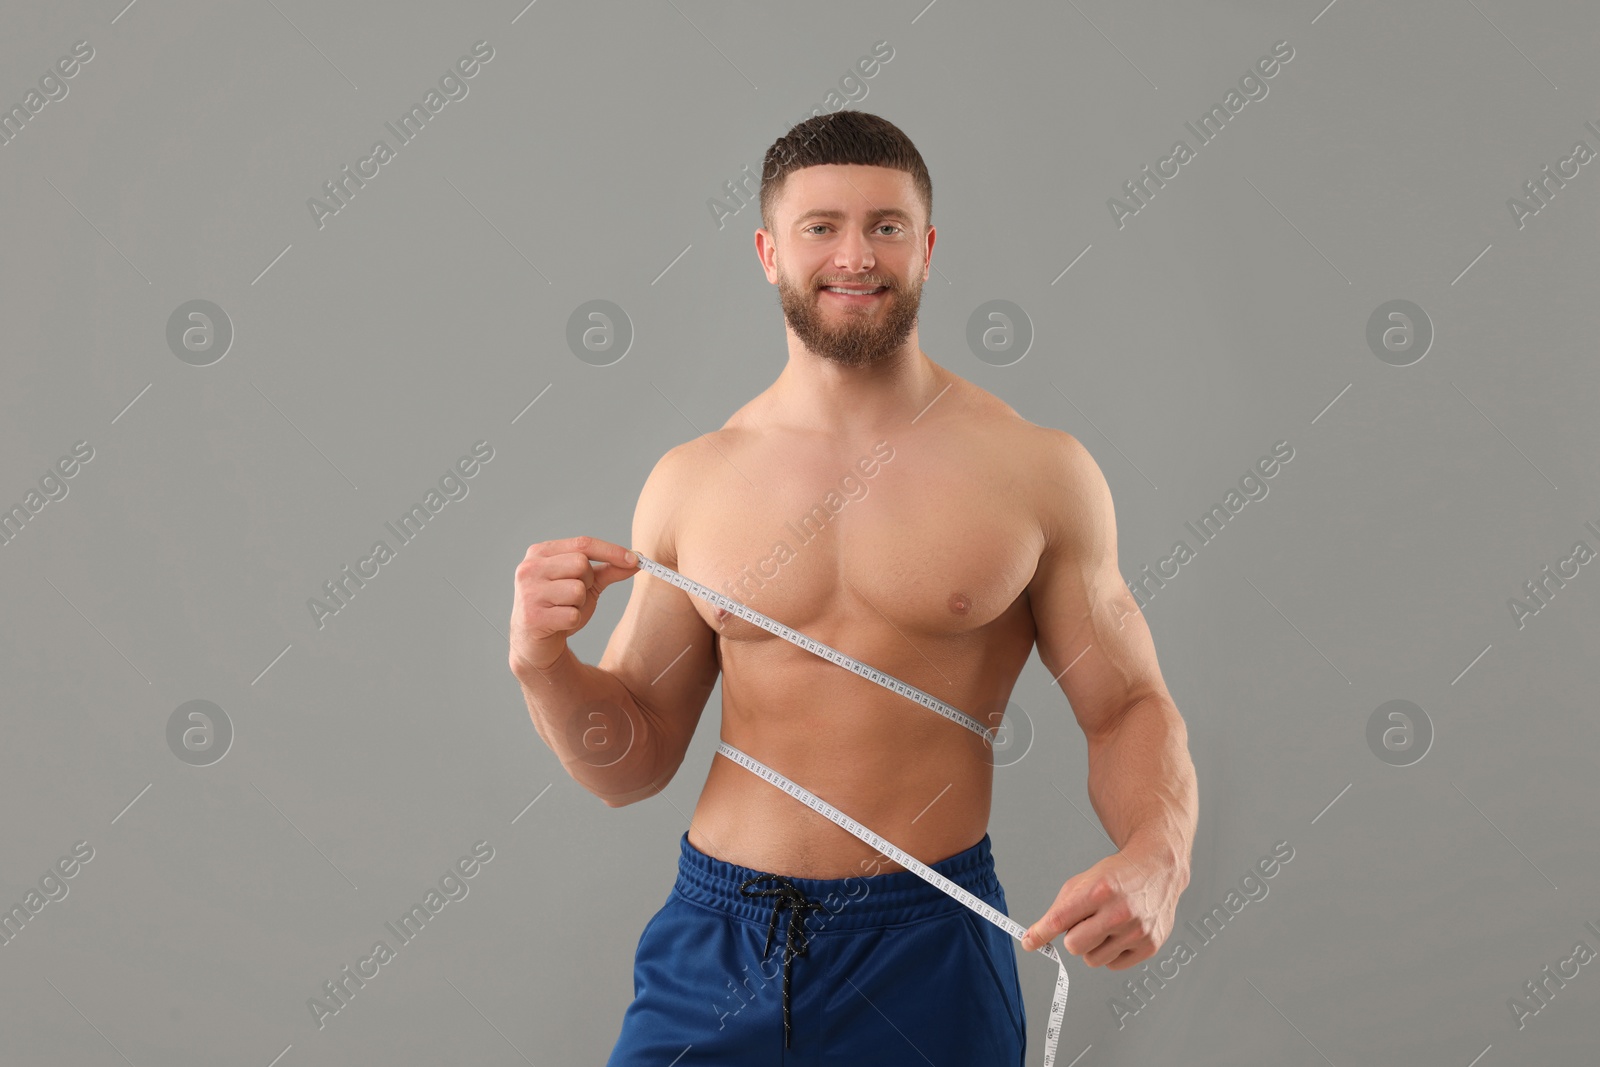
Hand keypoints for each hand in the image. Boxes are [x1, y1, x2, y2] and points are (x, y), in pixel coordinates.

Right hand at [509, 535, 638, 678]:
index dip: (611, 550)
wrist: (537, 643)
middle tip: (576, 595)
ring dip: (580, 603)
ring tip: (565, 609)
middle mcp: (529, 568)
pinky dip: (574, 621)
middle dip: (587, 581)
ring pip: (577, 590)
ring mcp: (528, 592)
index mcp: (540, 553)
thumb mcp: (586, 584)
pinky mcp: (532, 617)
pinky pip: (572, 615)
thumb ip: (609, 569)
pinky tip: (560, 624)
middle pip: (581, 564)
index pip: (582, 543)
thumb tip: (638, 559)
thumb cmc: (560, 607)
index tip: (634, 559)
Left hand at [1018, 843, 1186, 969]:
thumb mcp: (1083, 881)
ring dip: (1092, 946)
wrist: (1157, 870)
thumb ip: (1059, 909)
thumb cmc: (1118, 876)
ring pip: (1092, 960)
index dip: (1040, 934)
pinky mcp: (1149, 946)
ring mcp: (1137, 932)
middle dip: (1073, 936)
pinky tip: (1120, 934)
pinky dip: (1111, 953)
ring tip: (1105, 926)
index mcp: (1099, 891)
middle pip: (1074, 945)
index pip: (1060, 920)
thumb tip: (1036, 937)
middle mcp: (1120, 912)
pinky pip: (1113, 965)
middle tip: (1085, 922)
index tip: (1030, 942)